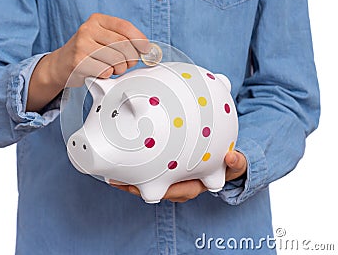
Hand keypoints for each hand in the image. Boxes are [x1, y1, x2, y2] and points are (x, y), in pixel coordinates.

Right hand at [27, 13, 149, 110]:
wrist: (61, 65)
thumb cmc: (86, 52)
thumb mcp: (102, 38)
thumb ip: (122, 39)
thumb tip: (145, 49)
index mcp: (97, 20)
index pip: (125, 27)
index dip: (140, 40)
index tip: (145, 49)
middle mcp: (88, 29)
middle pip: (123, 45)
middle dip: (131, 58)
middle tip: (127, 64)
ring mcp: (81, 45)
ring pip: (116, 59)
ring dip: (120, 69)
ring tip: (112, 68)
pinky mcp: (78, 62)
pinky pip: (105, 71)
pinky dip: (108, 75)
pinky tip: (100, 72)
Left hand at [111, 151, 246, 202]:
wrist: (225, 163)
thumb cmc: (226, 164)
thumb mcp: (235, 164)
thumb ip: (237, 162)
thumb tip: (233, 158)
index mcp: (197, 185)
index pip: (178, 191)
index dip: (161, 190)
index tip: (144, 187)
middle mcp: (183, 186)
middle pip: (158, 190)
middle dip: (138, 188)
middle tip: (118, 182)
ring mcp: (173, 181)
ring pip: (150, 185)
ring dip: (132, 182)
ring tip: (113, 176)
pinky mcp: (166, 173)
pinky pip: (149, 176)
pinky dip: (136, 173)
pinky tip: (122, 166)